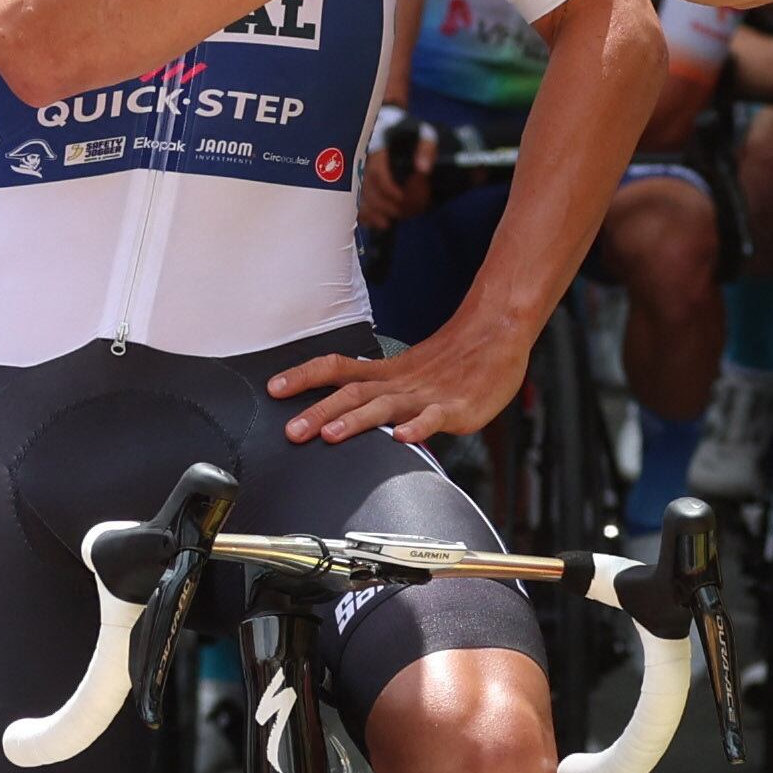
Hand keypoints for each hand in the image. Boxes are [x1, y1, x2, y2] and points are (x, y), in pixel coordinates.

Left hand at [270, 318, 530, 447]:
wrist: (497, 334)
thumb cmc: (454, 359)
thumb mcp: (408, 372)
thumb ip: (379, 392)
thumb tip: (343, 409)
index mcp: (386, 373)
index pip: (337, 368)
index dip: (305, 376)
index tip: (274, 387)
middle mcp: (399, 383)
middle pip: (352, 393)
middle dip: (319, 411)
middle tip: (292, 430)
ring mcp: (425, 396)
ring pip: (385, 407)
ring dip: (356, 420)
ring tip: (332, 433)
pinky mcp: (454, 409)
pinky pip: (434, 418)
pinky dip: (418, 428)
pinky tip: (403, 439)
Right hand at [355, 111, 430, 227]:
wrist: (391, 125)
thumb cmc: (408, 132)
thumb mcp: (423, 135)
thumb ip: (426, 149)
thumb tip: (423, 170)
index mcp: (377, 144)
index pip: (376, 171)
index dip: (388, 188)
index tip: (402, 198)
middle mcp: (363, 158)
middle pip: (368, 187)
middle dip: (384, 204)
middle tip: (401, 213)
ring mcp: (357, 169)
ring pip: (359, 195)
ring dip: (373, 212)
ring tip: (388, 222)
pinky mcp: (357, 180)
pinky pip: (354, 198)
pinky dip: (363, 214)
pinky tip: (375, 223)